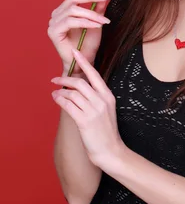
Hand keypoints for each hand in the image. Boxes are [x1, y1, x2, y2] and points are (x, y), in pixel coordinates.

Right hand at [47, 0, 112, 73]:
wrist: (83, 64)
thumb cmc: (88, 45)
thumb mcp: (97, 23)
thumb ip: (99, 9)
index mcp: (66, 9)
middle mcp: (58, 13)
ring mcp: (54, 22)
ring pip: (74, 10)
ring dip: (92, 14)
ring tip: (105, 21)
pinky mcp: (53, 32)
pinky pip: (71, 22)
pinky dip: (86, 22)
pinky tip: (97, 25)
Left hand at [50, 47, 123, 168]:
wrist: (111, 151)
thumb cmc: (106, 131)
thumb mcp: (105, 110)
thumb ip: (95, 97)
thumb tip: (78, 87)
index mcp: (108, 96)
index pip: (94, 74)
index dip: (84, 62)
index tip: (75, 52)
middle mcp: (101, 101)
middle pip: (80, 82)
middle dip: (65, 79)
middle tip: (55, 80)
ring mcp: (93, 111)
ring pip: (72, 94)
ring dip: (60, 92)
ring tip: (54, 93)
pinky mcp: (85, 121)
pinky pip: (68, 105)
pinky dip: (60, 100)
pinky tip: (56, 99)